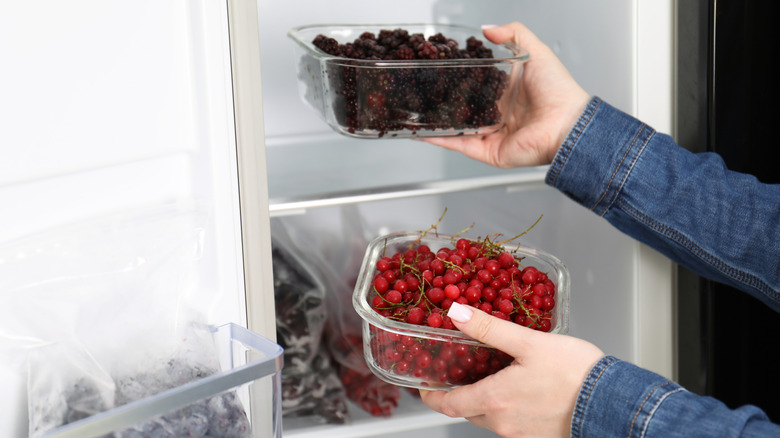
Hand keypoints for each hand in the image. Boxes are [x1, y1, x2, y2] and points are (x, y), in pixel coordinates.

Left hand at [419, 302, 603, 437]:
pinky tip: (519, 387)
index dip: (431, 395)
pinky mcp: (538, 437)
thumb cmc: (576, 374)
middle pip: (467, 410)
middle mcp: (503, 424)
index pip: (448, 405)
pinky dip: (505, 406)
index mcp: (495, 401)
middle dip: (458, 393)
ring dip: (483, 399)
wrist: (613, 403)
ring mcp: (521, 434)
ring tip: (490, 373)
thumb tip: (457, 313)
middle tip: (457, 371)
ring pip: (489, 417)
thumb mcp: (529, 343)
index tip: (424, 384)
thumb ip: (489, 329)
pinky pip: (511, 423)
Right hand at [422, 22, 589, 168]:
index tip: (444, 70)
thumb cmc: (558, 92)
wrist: (566, 124)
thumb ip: (514, 35)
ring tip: (418, 111)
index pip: (479, 86)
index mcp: (510, 94)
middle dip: (447, 100)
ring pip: (459, 128)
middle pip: (467, 107)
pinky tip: (424, 132)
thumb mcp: (536, 51)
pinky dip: (441, 139)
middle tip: (427, 89)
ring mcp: (494, 135)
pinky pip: (461, 145)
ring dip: (439, 121)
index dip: (462, 79)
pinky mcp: (490, 151)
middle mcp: (501, 115)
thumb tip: (489, 28)